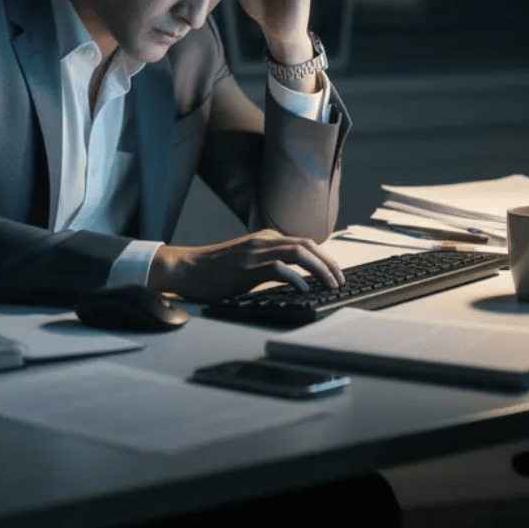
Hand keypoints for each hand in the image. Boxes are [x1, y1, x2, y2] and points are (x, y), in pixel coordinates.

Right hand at [147, 230, 344, 301]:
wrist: (187, 269)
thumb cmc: (215, 270)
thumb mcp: (247, 261)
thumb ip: (269, 264)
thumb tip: (295, 278)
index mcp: (266, 238)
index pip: (304, 243)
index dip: (325, 258)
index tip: (336, 274)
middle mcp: (264, 241)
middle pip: (307, 245)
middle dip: (329, 263)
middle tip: (341, 281)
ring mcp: (255, 253)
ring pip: (298, 253)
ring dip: (319, 269)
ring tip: (330, 285)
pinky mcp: (247, 268)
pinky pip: (279, 268)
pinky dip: (296, 278)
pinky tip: (305, 289)